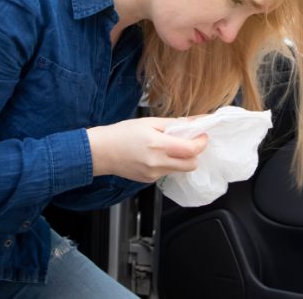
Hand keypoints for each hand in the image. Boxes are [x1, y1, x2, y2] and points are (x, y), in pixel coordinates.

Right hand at [86, 116, 207, 182]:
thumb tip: (194, 122)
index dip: (201, 142)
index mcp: (158, 146)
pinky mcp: (149, 180)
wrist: (100, 151)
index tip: (202, 135)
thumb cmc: (121, 134)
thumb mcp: (149, 122)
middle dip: (195, 153)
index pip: (191, 150)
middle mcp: (157, 163)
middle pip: (191, 165)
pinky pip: (167, 172)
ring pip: (180, 169)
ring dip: (181, 159)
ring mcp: (153, 174)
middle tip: (189, 142)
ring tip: (168, 146)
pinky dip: (168, 163)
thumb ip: (174, 124)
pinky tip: (155, 155)